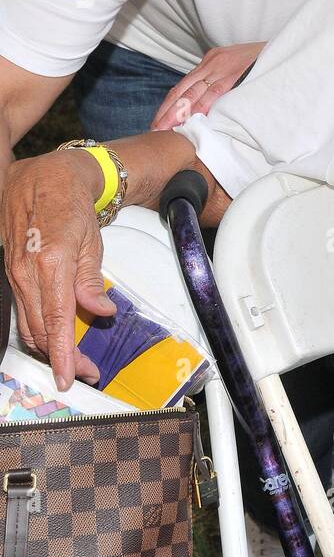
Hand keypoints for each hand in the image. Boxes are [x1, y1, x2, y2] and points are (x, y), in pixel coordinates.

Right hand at [0, 149, 116, 389]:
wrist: (43, 178)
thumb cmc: (73, 206)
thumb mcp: (92, 241)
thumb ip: (91, 281)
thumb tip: (101, 312)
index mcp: (51, 263)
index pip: (56, 321)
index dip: (64, 354)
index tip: (71, 378)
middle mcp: (26, 272)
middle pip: (40, 330)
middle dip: (62, 357)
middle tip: (86, 371)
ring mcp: (13, 273)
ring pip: (27, 324)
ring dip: (49, 347)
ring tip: (75, 360)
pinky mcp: (10, 272)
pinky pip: (23, 309)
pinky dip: (38, 328)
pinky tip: (56, 336)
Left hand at [149, 42, 265, 129]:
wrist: (285, 48)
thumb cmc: (265, 61)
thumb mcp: (239, 67)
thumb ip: (224, 81)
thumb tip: (212, 103)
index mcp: (211, 61)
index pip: (184, 86)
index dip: (169, 105)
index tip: (159, 121)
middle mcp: (212, 63)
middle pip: (182, 91)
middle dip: (167, 112)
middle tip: (155, 130)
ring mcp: (222, 67)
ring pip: (193, 93)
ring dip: (178, 113)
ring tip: (167, 129)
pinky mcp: (235, 73)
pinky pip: (214, 93)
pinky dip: (202, 107)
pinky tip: (193, 120)